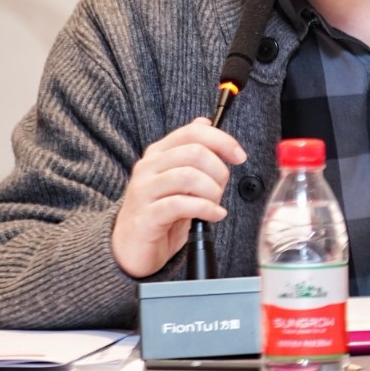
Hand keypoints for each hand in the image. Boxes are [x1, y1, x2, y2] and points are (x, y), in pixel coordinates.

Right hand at [111, 117, 246, 277]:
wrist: (129, 248)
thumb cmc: (160, 212)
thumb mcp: (178, 179)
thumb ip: (191, 151)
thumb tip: (205, 122)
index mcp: (158, 153)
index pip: (193, 132)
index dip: (222, 140)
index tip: (239, 156)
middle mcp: (148, 167)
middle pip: (194, 153)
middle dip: (219, 171)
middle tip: (221, 189)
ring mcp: (144, 191)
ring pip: (188, 177)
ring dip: (212, 191)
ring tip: (215, 204)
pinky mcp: (146, 216)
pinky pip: (181, 205)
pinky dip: (206, 209)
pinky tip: (214, 216)